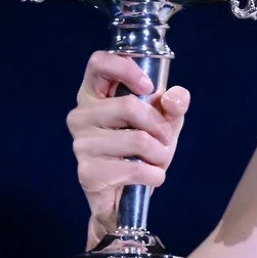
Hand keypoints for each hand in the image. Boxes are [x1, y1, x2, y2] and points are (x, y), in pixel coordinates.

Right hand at [67, 50, 190, 233]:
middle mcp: (81, 115)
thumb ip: (173, 104)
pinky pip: (134, 168)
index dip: (126, 68)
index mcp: (94, 94)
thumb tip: (175, 98)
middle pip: (128, 106)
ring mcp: (80, 145)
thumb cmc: (142, 149)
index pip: (98, 62)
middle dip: (159, 125)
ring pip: (137, 139)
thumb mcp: (164, 121)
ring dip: (160, 154)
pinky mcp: (87, 173)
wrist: (128, 195)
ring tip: (156, 160)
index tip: (149, 87)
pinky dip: (154, 174)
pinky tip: (150, 176)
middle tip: (164, 138)